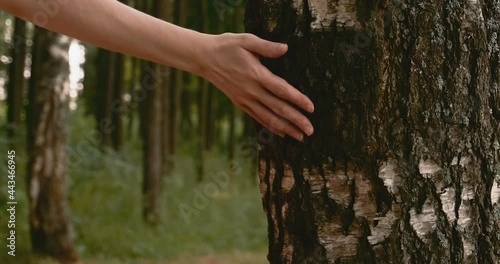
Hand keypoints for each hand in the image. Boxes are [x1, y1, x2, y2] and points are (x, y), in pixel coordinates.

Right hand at [198, 33, 314, 140]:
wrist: (203, 58)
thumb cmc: (227, 46)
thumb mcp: (246, 40)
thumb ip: (266, 47)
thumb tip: (285, 48)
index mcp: (256, 74)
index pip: (281, 90)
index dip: (297, 99)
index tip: (311, 108)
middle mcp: (251, 90)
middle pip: (277, 108)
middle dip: (295, 120)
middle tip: (310, 130)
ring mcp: (244, 99)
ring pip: (268, 117)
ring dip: (285, 128)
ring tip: (300, 137)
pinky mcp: (239, 103)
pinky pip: (257, 117)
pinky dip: (270, 126)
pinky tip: (282, 133)